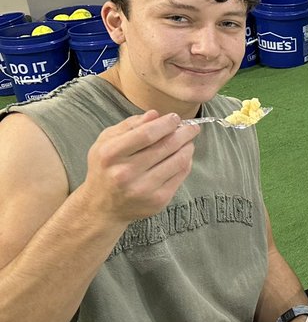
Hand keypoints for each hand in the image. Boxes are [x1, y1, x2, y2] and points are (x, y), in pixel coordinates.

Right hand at [78, 111, 200, 222]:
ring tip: (188, 140)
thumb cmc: (105, 168)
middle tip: (192, 127)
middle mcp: (125, 173)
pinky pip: (180, 175)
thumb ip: (129, 125)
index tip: (175, 118)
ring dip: (188, 146)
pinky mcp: (158, 200)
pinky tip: (184, 156)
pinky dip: (186, 161)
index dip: (165, 124)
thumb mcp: (106, 142)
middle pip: (166, 146)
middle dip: (184, 133)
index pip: (146, 134)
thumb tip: (155, 115)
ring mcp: (143, 188)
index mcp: (111, 154)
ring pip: (178, 161)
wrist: (102, 206)